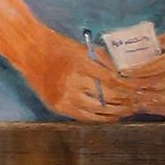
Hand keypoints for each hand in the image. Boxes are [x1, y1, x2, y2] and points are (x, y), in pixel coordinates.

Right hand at [26, 32, 141, 121]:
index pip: (111, 80)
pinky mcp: (57, 106)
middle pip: (106, 97)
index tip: (136, 90)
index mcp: (79, 64)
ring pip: (96, 110)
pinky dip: (98, 119)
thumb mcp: (82, 48)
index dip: (126, 87)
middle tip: (135, 103)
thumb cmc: (57, 46)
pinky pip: (82, 117)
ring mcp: (63, 96)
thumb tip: (124, 76)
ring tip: (126, 112)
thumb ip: (103, 61)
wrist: (28, 51)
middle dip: (124, 101)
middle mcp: (71, 82)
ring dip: (114, 113)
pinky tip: (109, 117)